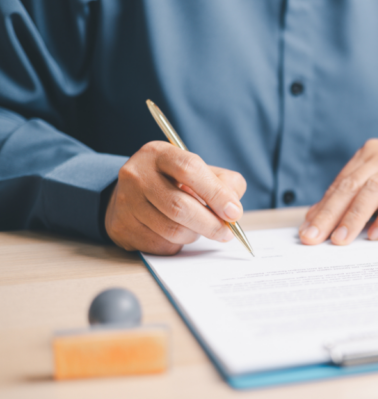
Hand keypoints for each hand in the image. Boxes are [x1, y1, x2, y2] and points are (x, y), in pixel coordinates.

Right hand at [105, 141, 246, 254]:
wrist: (132, 195)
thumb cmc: (175, 183)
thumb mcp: (200, 172)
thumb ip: (224, 183)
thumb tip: (233, 209)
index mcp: (159, 154)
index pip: (190, 169)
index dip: (216, 193)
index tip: (234, 212)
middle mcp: (137, 175)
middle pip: (179, 206)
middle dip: (210, 224)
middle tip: (227, 232)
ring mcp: (125, 202)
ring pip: (172, 230)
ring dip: (195, 234)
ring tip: (199, 227)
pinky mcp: (121, 227)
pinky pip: (160, 244)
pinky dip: (178, 244)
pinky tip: (178, 233)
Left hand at [299, 139, 377, 244]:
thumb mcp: (374, 192)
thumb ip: (346, 201)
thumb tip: (312, 220)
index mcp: (370, 152)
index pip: (341, 183)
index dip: (323, 208)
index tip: (308, 231)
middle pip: (353, 185)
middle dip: (332, 213)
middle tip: (317, 237)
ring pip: (374, 190)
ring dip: (355, 217)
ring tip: (342, 239)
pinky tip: (375, 235)